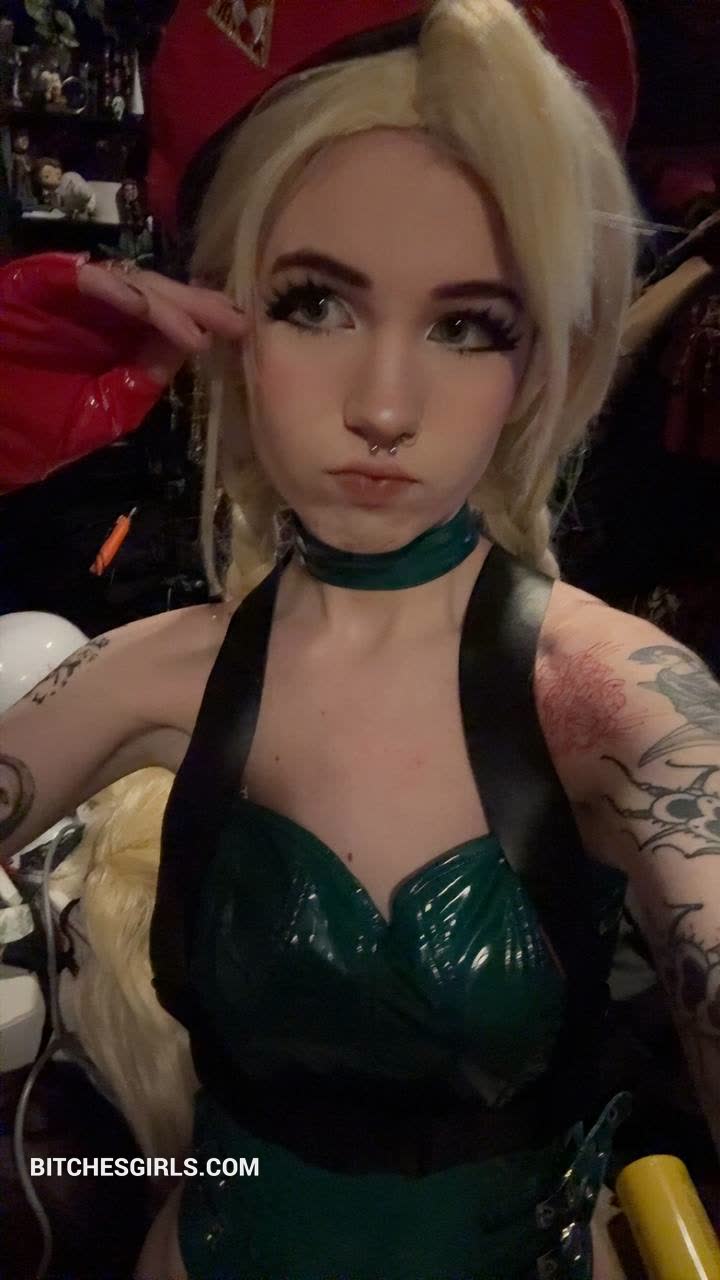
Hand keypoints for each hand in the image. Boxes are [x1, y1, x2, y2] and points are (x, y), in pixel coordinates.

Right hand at [0, 253, 247, 492]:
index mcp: (110, 337)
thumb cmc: (27, 428)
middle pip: (156, 293)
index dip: (204, 320)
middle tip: (234, 322)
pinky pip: (86, 278)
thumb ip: (142, 380)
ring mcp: (64, 292)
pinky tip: (149, 312)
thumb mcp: (102, 413)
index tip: (243, 334)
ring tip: (198, 328)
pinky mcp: (35, 280)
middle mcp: (92, 308)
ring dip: (166, 302)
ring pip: (128, 282)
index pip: (166, 318)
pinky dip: (119, 292)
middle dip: (197, 306)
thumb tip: (190, 346)